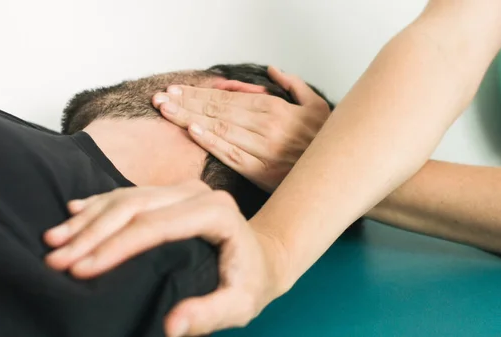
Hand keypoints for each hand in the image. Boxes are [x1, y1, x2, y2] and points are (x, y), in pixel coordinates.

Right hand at [43, 181, 288, 336]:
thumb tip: (172, 327)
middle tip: (56, 258)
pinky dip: (99, 205)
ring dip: (88, 219)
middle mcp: (198, 193)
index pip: (156, 226)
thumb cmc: (252, 281)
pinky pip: (130, 194)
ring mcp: (184, 189)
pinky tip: (74, 212)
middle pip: (135, 206)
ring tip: (54, 240)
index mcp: (216, 214)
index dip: (116, 247)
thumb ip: (210, 314)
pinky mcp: (172, 193)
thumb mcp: (241, 305)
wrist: (264, 255)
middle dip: (92, 233)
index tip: (82, 269)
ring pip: (127, 197)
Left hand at [151, 66, 330, 191]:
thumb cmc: (325, 139)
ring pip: (221, 131)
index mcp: (276, 109)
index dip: (200, 93)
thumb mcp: (317, 105)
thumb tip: (273, 70)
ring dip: (191, 120)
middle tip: (161, 99)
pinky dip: (212, 144)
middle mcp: (267, 127)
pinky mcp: (262, 172)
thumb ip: (294, 85)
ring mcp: (263, 150)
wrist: (340, 174)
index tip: (177, 90)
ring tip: (167, 113)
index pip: (228, 98)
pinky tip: (194, 134)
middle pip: (218, 111)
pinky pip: (233, 156)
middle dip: (187, 104)